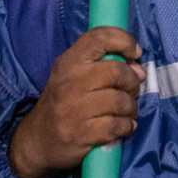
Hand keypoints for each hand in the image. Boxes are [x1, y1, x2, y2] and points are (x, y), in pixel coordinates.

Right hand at [8, 26, 146, 177]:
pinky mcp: (82, 133)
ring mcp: (75, 108)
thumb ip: (101, 66)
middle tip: (132, 91)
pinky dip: (127, 126)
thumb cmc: (60, 103)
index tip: (135, 53)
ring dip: (131, 108)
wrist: (37, 140)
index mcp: (69, 62)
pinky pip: (117, 126)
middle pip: (117, 72)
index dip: (124, 40)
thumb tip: (139, 70)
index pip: (99, 38)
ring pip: (121, 101)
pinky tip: (123, 127)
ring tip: (127, 112)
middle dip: (133, 82)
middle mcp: (71, 81)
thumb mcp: (72, 76)